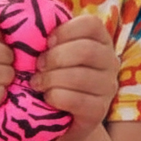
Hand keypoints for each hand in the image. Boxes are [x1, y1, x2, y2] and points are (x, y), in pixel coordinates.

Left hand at [31, 15, 118, 140]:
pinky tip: (47, 97)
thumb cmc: (53, 76)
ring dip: (51, 78)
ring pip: (80, 76)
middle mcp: (110, 62)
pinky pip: (76, 100)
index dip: (66, 30)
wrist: (59, 116)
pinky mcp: (99, 110)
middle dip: (55, 57)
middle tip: (38, 66)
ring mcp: (108, 88)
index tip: (47, 42)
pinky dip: (55, 96)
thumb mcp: (54, 53)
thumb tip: (30, 23)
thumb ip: (50, 38)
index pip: (92, 24)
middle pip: (86, 50)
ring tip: (37, 83)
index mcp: (100, 41)